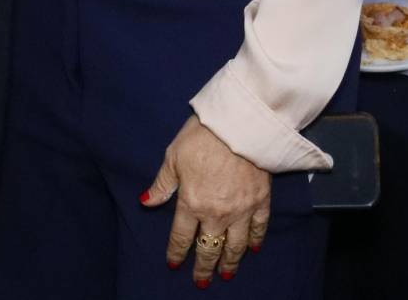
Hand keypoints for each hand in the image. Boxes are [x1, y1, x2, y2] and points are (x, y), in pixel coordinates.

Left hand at [142, 115, 270, 285]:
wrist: (239, 125)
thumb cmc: (201, 136)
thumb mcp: (172, 157)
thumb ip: (162, 184)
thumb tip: (146, 202)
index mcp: (191, 203)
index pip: (182, 236)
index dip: (177, 252)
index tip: (174, 264)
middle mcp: (216, 213)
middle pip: (208, 248)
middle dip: (203, 267)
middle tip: (202, 282)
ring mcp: (241, 210)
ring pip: (235, 245)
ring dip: (229, 262)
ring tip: (226, 274)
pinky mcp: (260, 202)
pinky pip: (258, 228)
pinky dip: (255, 241)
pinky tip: (252, 250)